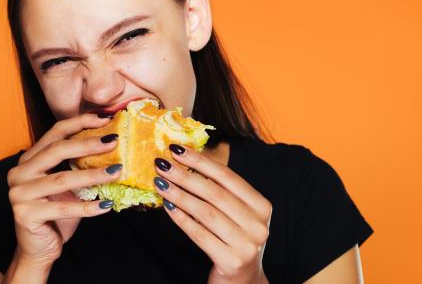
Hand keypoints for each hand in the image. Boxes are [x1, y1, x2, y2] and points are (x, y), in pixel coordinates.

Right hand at [6, 114, 121, 267]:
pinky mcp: (25, 215)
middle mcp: (19, 173)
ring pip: (62, 179)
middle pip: (56, 151)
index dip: (80, 123)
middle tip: (114, 141)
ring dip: (93, 175)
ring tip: (117, 172)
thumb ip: (78, 165)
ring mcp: (19, 194)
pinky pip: (63, 208)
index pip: (55, 133)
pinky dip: (88, 207)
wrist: (38, 249)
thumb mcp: (67, 185)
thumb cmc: (56, 213)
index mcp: (28, 160)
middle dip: (88, 144)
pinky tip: (107, 205)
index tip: (105, 119)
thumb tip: (111, 143)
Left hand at [153, 144, 271, 283]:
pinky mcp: (230, 261)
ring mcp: (246, 245)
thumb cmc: (234, 240)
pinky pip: (199, 234)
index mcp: (262, 206)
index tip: (177, 150)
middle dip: (185, 176)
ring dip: (179, 195)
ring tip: (160, 183)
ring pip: (205, 213)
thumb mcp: (236, 214)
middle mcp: (258, 225)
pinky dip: (180, 218)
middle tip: (162, 165)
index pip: (228, 177)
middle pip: (215, 193)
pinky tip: (167, 206)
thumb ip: (219, 191)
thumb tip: (185, 162)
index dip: (201, 161)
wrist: (243, 281)